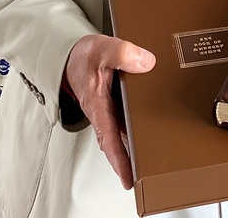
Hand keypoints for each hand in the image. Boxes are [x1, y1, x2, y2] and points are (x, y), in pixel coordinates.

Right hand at [65, 34, 155, 188]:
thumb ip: (123, 53)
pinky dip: (137, 131)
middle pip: (116, 143)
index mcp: (96, 103)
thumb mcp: (102, 49)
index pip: (107, 137)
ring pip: (122, 134)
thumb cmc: (84, 56)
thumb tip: (146, 62)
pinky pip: (126, 122)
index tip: (128, 177)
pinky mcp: (115, 107)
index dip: (118, 158)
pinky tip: (153, 134)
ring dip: (134, 149)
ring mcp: (109, 112)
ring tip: (154, 164)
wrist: (72, 55)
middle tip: (147, 178)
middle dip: (130, 162)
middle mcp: (103, 113)